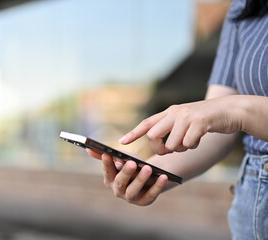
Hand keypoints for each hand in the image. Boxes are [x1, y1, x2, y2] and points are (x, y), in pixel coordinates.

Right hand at [86, 149, 167, 205]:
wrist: (149, 176)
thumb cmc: (132, 165)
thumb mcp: (121, 158)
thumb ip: (106, 155)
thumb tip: (89, 148)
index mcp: (110, 179)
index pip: (107, 171)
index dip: (107, 163)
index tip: (107, 154)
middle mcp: (118, 190)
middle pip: (120, 182)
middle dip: (125, 172)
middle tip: (131, 162)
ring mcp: (131, 197)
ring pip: (133, 190)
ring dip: (140, 179)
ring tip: (148, 168)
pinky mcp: (145, 201)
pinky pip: (151, 195)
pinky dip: (157, 186)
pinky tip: (163, 177)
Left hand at [119, 97, 239, 154]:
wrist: (229, 110)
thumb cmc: (205, 120)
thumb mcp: (184, 120)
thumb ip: (170, 129)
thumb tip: (160, 146)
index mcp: (169, 112)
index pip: (146, 123)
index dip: (133, 133)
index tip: (121, 142)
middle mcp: (174, 113)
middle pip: (153, 137)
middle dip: (160, 149)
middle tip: (171, 149)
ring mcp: (186, 117)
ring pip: (171, 144)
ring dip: (180, 148)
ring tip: (190, 140)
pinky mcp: (199, 122)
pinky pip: (188, 144)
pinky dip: (193, 146)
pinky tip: (200, 137)